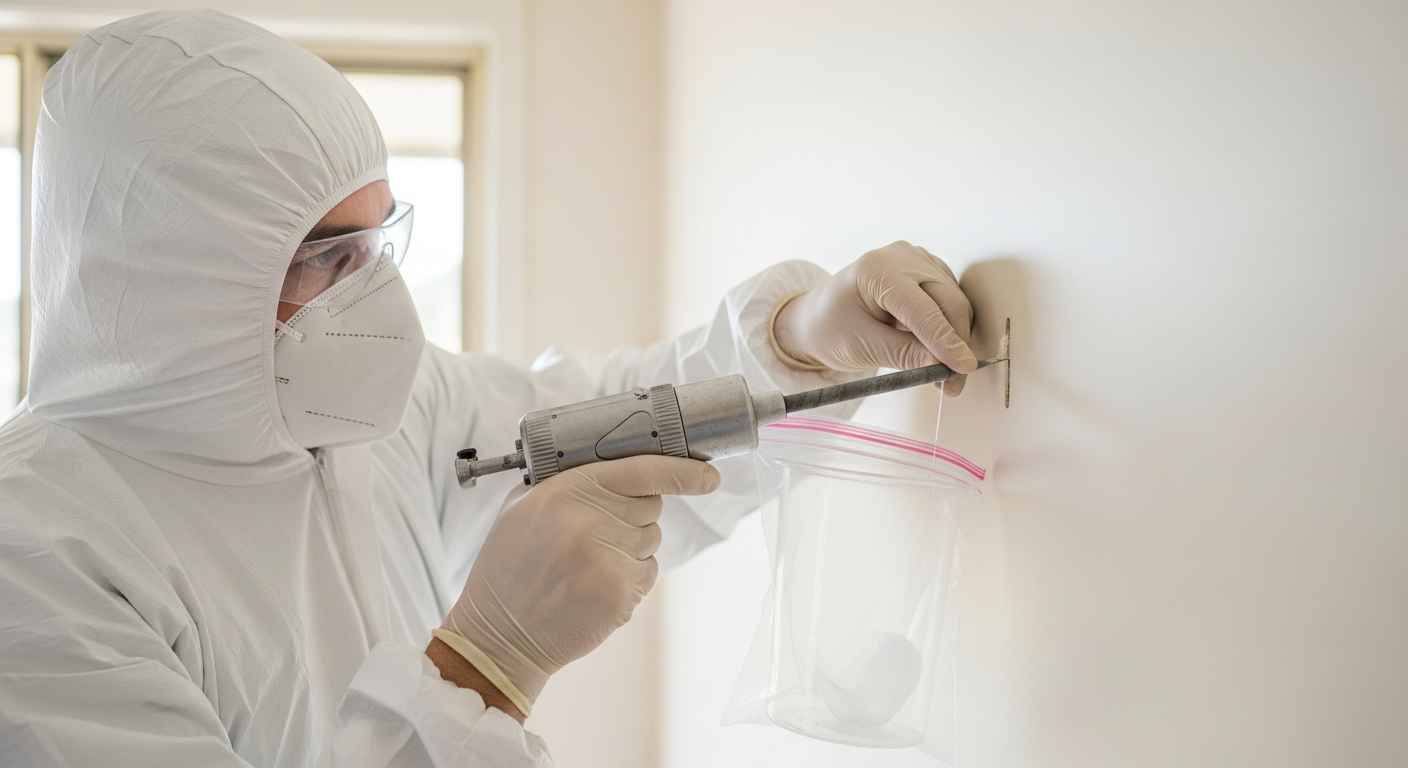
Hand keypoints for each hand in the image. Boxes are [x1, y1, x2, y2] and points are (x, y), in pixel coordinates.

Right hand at [437, 455, 720, 714]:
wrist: (498, 635)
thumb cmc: (509, 568)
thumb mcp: (521, 507)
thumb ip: (566, 481)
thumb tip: (618, 467)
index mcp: (565, 490)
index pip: (642, 469)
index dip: (683, 471)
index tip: (708, 475)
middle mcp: (590, 520)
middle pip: (652, 505)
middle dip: (634, 515)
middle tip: (597, 533)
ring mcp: (608, 559)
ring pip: (651, 540)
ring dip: (630, 548)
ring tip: (586, 564)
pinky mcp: (620, 594)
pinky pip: (647, 573)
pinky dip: (629, 579)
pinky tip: (592, 587)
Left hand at [773, 241, 976, 393]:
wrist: (819, 317)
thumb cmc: (831, 329)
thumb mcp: (861, 347)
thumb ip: (904, 354)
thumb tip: (945, 365)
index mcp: (876, 270)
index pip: (922, 309)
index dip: (946, 341)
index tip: (963, 367)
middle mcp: (901, 256)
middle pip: (948, 302)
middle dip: (955, 345)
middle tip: (953, 384)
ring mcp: (917, 260)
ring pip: (955, 304)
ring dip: (954, 340)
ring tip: (938, 373)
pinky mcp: (928, 271)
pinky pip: (950, 302)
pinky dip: (949, 329)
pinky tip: (933, 350)